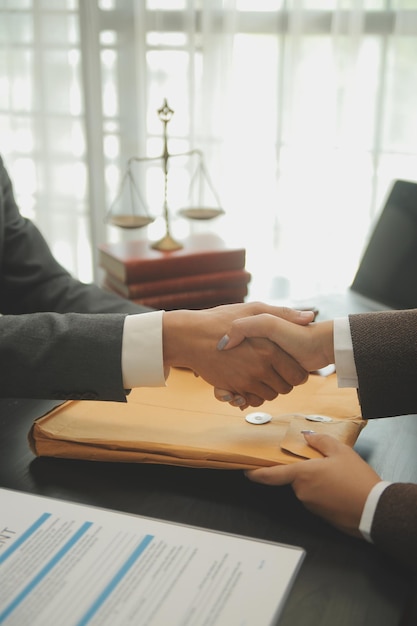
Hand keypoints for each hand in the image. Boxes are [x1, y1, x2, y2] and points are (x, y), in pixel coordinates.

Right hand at [163, 302, 313, 407]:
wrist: (191, 336)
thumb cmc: (222, 320)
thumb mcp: (254, 309)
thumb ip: (284, 313)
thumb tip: (310, 317)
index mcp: (270, 348)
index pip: (298, 374)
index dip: (297, 373)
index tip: (291, 366)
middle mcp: (260, 367)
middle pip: (286, 388)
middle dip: (284, 382)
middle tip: (277, 371)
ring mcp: (246, 380)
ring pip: (269, 396)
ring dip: (268, 389)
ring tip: (261, 375)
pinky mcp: (233, 388)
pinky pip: (251, 400)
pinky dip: (252, 396)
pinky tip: (248, 382)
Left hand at [245, 432, 380, 536]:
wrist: (373, 510)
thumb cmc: (356, 479)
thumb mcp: (341, 452)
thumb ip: (321, 442)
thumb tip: (307, 437)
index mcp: (302, 475)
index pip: (272, 475)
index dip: (257, 473)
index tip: (247, 471)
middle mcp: (302, 492)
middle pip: (296, 478)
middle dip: (307, 471)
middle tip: (328, 464)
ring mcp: (311, 506)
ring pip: (308, 488)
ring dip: (318, 481)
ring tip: (340, 476)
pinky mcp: (321, 515)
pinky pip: (318, 498)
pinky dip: (325, 492)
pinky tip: (342, 488)